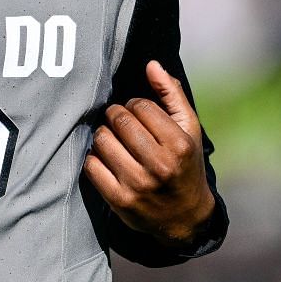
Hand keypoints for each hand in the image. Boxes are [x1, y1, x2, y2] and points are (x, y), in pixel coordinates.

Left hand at [84, 61, 215, 242]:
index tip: (138, 113)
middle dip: (115, 115)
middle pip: (119, 120)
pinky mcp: (119, 201)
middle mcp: (160, 166)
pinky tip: (106, 158)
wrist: (185, 217)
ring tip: (114, 140)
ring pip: (102, 140)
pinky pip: (91, 165)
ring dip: (103, 135)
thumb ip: (172, 94)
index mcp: (179, 145)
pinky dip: (94, 157)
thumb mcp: (189, 129)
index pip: (140, 106)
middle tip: (120, 122)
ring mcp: (138, 185)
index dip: (135, 105)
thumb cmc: (185, 164)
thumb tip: (152, 64)